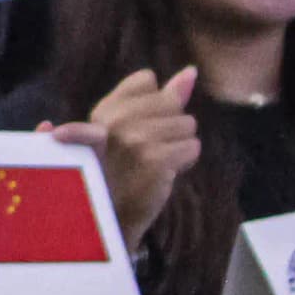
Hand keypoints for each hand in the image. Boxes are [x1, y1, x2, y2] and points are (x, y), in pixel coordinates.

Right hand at [47, 65, 201, 251]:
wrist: (105, 221)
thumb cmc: (114, 174)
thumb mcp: (123, 130)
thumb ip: (158, 97)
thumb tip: (191, 72)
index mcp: (103, 109)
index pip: (146, 81)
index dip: (151, 103)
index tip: (137, 126)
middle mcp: (116, 119)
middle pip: (171, 102)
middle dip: (168, 124)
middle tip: (147, 149)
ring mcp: (136, 140)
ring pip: (186, 125)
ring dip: (177, 144)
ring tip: (154, 162)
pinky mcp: (156, 161)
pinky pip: (192, 147)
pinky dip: (184, 161)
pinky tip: (164, 172)